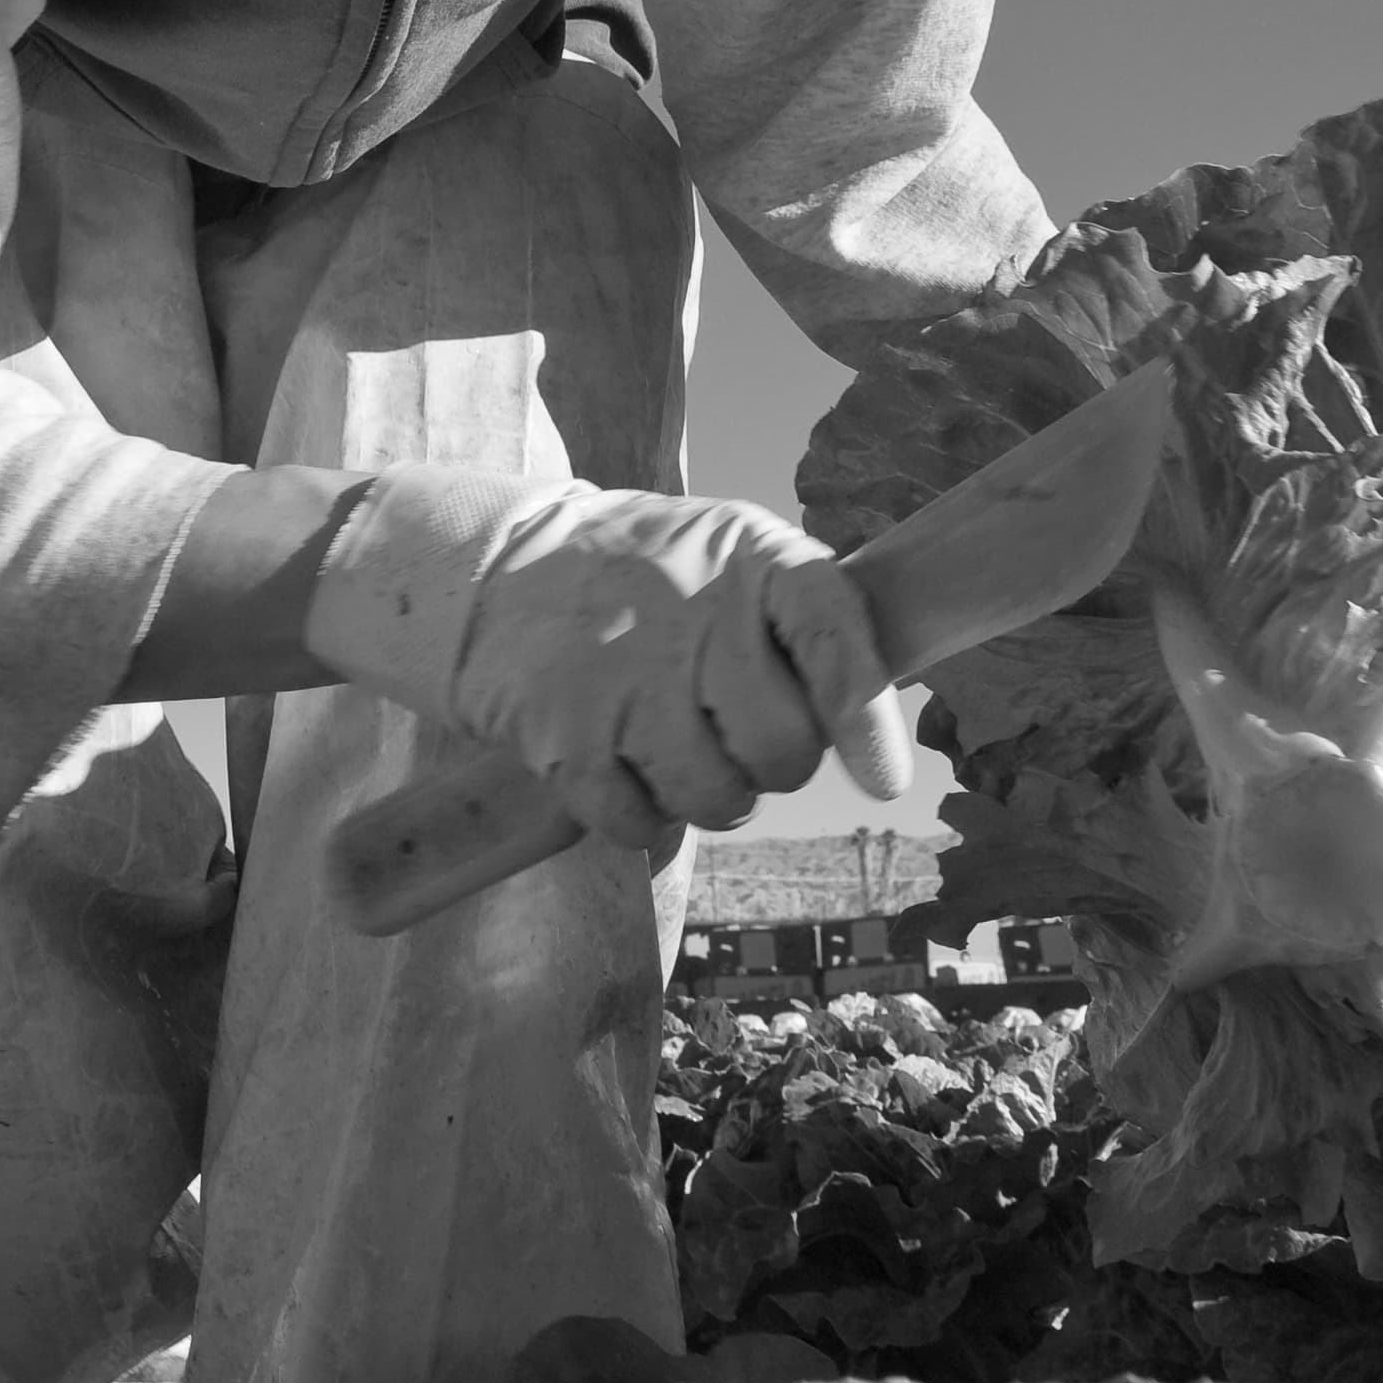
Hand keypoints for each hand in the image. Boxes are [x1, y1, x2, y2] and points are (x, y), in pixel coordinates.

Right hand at [304, 474, 901, 847]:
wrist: (499, 572)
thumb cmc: (646, 579)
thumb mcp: (733, 557)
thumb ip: (812, 631)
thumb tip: (880, 757)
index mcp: (752, 559)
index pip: (835, 637)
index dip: (866, 717)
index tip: (884, 780)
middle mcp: (693, 616)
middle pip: (784, 754)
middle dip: (766, 761)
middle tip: (724, 724)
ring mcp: (627, 681)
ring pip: (720, 801)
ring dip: (705, 792)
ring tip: (668, 737)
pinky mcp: (569, 739)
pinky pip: (644, 825)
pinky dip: (642, 816)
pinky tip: (621, 763)